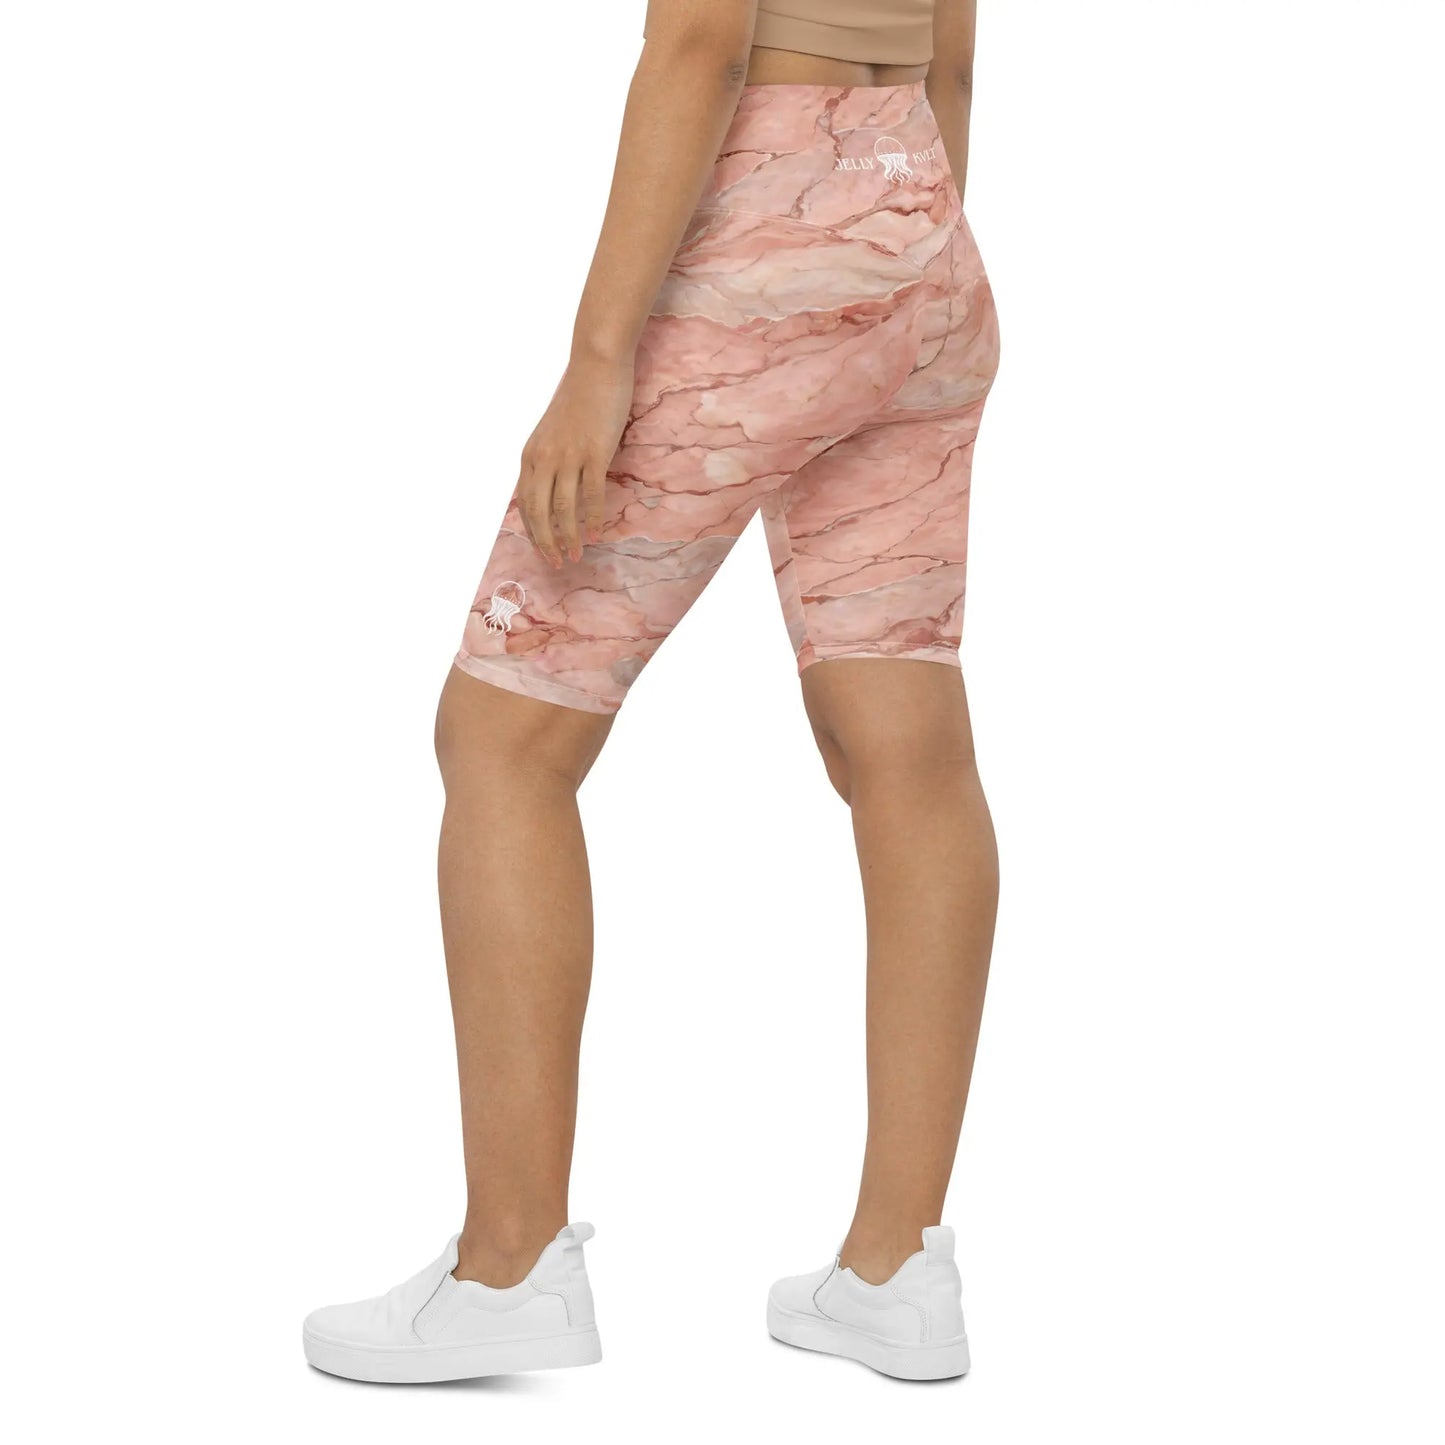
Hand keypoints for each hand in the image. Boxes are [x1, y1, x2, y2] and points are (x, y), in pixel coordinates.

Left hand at [515, 351, 634, 566]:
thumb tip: (553, 487)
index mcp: (531, 455)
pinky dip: (591, 519)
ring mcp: (568, 455)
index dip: (532, 532)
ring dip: (568, 537)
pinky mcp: (594, 452)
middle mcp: (544, 458)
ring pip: (563, 508)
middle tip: (556, 564)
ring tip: (575, 556)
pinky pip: (591, 495)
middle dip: (546, 542)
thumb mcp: (552, 432)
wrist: (596, 366)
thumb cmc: (578, 397)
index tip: (542, 552)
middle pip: (538, 511)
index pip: (525, 503)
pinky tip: (595, 535)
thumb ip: (549, 459)